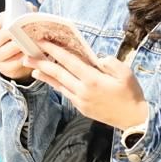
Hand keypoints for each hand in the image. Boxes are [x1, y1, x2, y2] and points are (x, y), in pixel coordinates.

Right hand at [0, 13, 37, 82]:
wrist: (16, 57)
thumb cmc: (17, 35)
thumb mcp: (16, 24)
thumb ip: (22, 13)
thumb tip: (29, 6)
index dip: (5, 18)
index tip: (17, 16)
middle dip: (10, 34)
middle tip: (22, 29)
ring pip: (3, 53)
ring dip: (17, 47)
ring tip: (29, 41)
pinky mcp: (3, 69)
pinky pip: (12, 64)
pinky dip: (21, 58)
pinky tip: (30, 53)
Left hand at [27, 42, 148, 130]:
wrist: (133, 120)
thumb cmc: (131, 93)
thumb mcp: (126, 73)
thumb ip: (110, 62)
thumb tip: (97, 58)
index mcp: (92, 80)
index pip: (69, 61)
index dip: (54, 50)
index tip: (42, 42)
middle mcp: (82, 90)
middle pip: (57, 73)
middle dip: (41, 63)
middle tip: (26, 55)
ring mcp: (80, 101)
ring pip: (58, 85)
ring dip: (44, 75)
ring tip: (32, 67)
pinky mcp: (81, 108)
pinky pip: (65, 93)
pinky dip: (56, 84)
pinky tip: (51, 80)